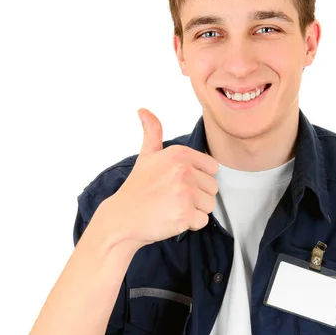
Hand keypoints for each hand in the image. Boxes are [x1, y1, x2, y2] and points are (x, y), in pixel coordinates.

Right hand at [99, 108, 218, 248]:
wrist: (122, 218)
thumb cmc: (137, 189)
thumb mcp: (146, 156)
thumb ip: (152, 132)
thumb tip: (143, 110)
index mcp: (179, 154)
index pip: (212, 167)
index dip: (199, 178)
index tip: (180, 183)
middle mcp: (184, 170)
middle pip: (213, 187)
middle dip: (197, 196)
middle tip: (174, 198)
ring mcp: (185, 193)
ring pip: (209, 205)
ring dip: (195, 210)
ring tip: (173, 207)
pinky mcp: (185, 214)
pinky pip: (202, 221)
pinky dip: (190, 224)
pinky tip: (172, 218)